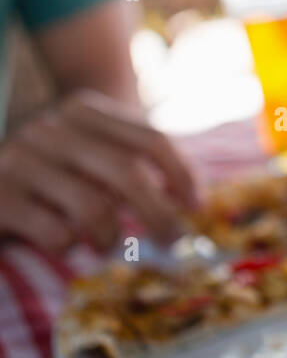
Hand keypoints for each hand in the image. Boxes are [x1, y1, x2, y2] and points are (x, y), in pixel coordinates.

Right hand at [0, 90, 197, 252]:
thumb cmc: (50, 172)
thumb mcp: (88, 153)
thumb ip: (130, 161)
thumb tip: (190, 199)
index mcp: (82, 110)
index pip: (150, 138)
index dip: (182, 174)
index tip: (196, 205)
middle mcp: (50, 127)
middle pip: (127, 172)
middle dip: (159, 213)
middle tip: (172, 241)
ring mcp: (20, 160)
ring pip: (93, 205)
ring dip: (112, 236)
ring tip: (108, 247)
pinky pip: (56, 232)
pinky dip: (72, 246)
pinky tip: (67, 244)